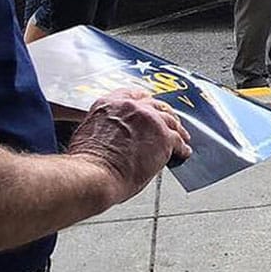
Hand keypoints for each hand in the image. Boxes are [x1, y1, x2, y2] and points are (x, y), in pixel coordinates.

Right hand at [66, 89, 190, 205]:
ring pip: (170, 121)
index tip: (150, 106)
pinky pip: (178, 141)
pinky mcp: (163, 137)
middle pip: (156, 106)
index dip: (145, 102)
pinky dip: (182, 148)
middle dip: (164, 115)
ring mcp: (150, 120)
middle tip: (168, 124)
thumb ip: (107, 126)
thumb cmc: (87, 164)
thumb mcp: (89, 133)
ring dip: (177, 130)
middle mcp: (131, 107)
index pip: (134, 95)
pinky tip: (183, 152)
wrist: (93, 176)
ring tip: (181, 137)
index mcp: (109, 104)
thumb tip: (118, 134)